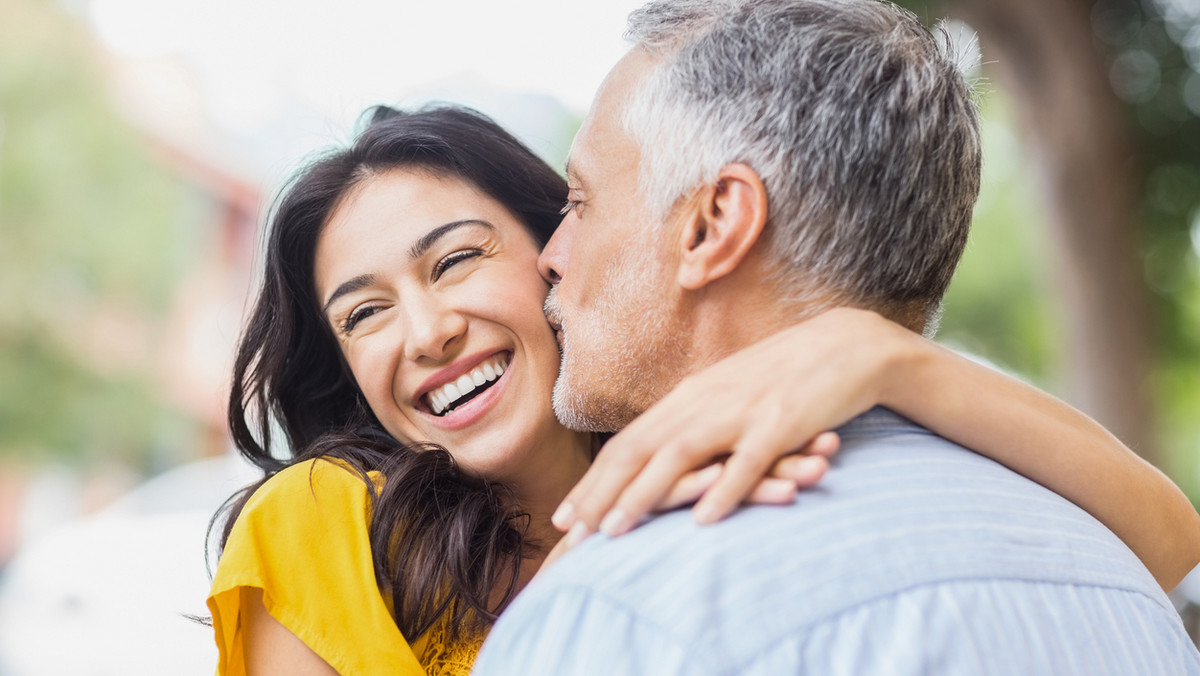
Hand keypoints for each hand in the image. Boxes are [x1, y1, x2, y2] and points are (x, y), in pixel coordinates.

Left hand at [551, 307, 915, 537]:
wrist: (845, 346)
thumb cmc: (782, 378)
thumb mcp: (726, 397)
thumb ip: (693, 425)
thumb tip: (657, 458)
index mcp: (688, 398)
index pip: (628, 444)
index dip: (593, 482)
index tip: (566, 519)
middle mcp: (703, 402)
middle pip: (639, 450)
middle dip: (601, 494)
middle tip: (571, 534)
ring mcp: (740, 411)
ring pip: (680, 455)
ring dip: (645, 494)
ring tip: (616, 531)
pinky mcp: (781, 422)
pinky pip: (748, 461)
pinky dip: (724, 491)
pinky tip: (703, 521)